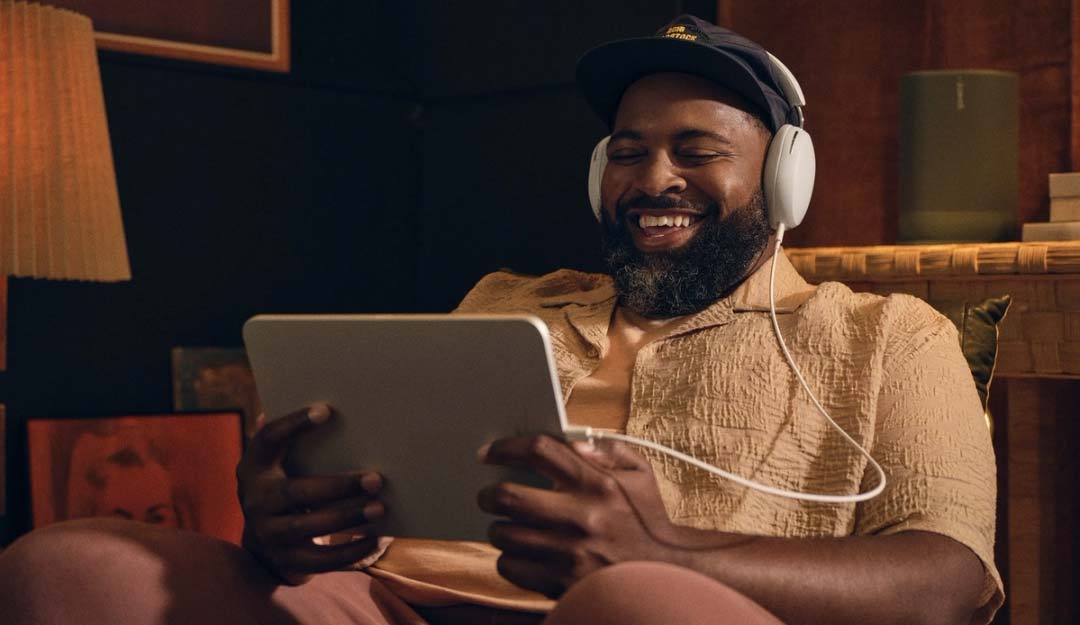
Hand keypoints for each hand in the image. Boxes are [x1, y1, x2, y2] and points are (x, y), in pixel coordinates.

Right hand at [236, 403, 385, 584]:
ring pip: (309, 527)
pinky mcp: (286, 561)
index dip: (294, 424)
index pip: (268, 440)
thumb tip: (322, 403)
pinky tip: (376, 539)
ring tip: (380, 507)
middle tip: (376, 479)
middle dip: (338, 486)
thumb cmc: (284, 487)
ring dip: (347, 517)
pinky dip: (350, 552)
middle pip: (297, 493)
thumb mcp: (279, 463)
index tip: (326, 410)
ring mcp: (269, 533)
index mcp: (254, 467)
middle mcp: (256, 500)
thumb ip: (292, 437)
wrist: (263, 544)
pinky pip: (320, 560)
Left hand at [477, 434, 678, 596]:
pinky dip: (508, 560)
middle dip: (488, 494)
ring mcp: (570, 552)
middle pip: (507, 496)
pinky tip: (521, 554)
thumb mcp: (640, 473)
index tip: (487, 454)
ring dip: (498, 528)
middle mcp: (581, 516)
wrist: (670, 572)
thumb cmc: (647, 519)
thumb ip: (608, 449)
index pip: (539, 451)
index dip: (505, 448)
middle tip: (487, 495)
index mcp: (597, 483)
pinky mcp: (562, 583)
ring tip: (506, 526)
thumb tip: (572, 443)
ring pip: (504, 535)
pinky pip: (510, 567)